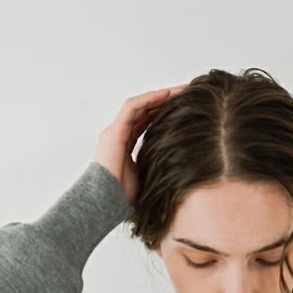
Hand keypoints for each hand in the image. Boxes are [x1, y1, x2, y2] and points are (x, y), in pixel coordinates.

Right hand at [93, 84, 188, 206]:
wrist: (105, 202)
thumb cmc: (122, 196)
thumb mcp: (145, 177)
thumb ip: (154, 166)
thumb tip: (178, 170)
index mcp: (125, 146)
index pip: (145, 123)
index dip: (163, 114)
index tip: (183, 109)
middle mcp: (118, 135)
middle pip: (143, 111)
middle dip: (164, 101)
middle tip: (186, 93)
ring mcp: (114, 132)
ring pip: (139, 105)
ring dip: (159, 96)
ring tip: (180, 90)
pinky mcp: (114, 131)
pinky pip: (132, 108)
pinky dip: (148, 99)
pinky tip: (165, 94)